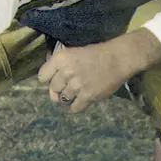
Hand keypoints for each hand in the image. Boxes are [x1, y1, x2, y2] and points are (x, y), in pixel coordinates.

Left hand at [38, 29, 160, 113]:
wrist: (118, 59)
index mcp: (61, 59)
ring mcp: (77, 85)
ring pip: (63, 99)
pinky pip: (74, 107)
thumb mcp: (73, 52)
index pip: (42, 77)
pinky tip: (82, 100)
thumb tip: (46, 78)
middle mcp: (66, 72)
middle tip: (68, 86)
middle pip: (53, 89)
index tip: (54, 80)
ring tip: (78, 91)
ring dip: (69, 97)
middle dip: (58, 89)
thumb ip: (59, 64)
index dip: (48, 79)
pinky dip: (77, 106)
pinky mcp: (88, 96)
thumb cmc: (96, 53)